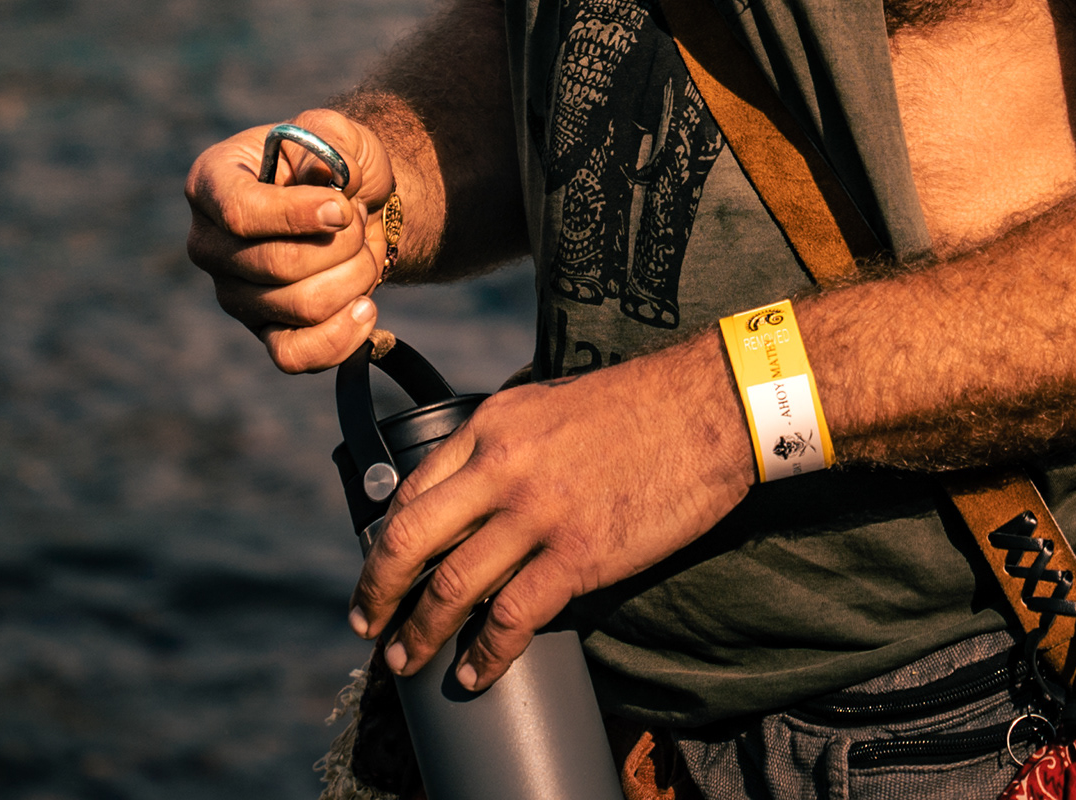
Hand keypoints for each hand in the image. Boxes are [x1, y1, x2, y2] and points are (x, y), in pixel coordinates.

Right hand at [184, 107, 395, 371]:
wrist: (350, 207)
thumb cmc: (334, 165)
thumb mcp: (337, 131)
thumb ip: (333, 138)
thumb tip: (336, 188)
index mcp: (212, 183)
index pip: (239, 212)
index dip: (296, 214)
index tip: (342, 207)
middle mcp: (210, 244)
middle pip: (278, 264)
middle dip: (342, 243)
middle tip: (360, 219)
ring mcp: (233, 293)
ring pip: (299, 307)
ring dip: (355, 277)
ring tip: (365, 250)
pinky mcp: (263, 331)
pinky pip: (295, 356)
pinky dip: (341, 337)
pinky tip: (366, 308)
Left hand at [351, 339, 754, 691]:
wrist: (709, 406)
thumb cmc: (641, 404)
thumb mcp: (551, 402)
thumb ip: (508, 441)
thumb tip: (478, 488)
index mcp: (492, 426)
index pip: (412, 490)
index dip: (386, 540)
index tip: (379, 570)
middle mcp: (501, 467)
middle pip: (409, 540)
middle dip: (376, 592)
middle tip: (366, 622)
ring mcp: (538, 514)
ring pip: (451, 587)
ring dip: (420, 633)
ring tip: (407, 660)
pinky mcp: (578, 555)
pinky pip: (511, 617)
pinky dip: (485, 654)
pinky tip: (475, 672)